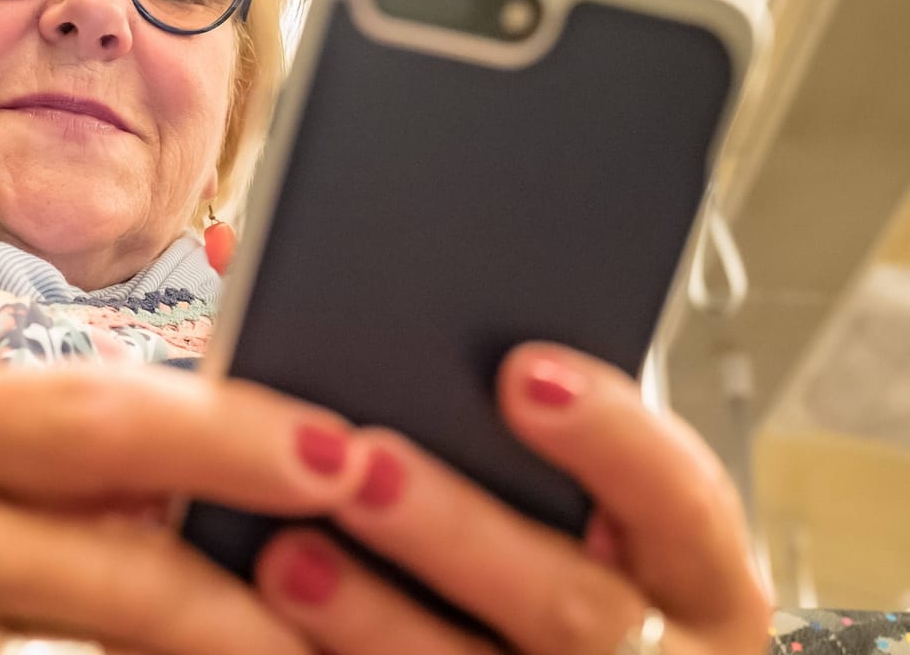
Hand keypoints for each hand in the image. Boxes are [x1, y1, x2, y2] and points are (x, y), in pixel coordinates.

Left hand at [253, 342, 771, 653]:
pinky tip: (264, 631)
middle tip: (364, 464)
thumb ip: (529, 441)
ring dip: (378, 622)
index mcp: (700, 582)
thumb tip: (433, 340)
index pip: (681, 499)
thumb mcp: (584, 514)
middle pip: (570, 605)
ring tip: (287, 559)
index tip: (523, 372)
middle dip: (457, 531)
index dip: (610, 436)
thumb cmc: (551, 571)